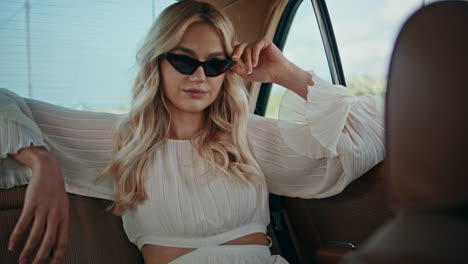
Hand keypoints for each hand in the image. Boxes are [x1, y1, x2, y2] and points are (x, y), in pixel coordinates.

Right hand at [9, 148, 68, 263]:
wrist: (50, 171)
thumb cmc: (56, 193)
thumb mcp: (62, 208)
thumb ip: (59, 225)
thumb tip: (55, 245)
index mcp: (65, 218)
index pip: (63, 242)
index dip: (57, 256)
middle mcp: (56, 215)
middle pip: (49, 241)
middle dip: (40, 258)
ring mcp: (44, 210)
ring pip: (35, 235)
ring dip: (27, 250)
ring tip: (21, 261)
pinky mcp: (32, 204)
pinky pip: (23, 223)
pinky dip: (17, 236)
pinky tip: (12, 245)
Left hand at [230, 38, 290, 82]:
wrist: (277, 74)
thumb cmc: (264, 74)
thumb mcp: (247, 74)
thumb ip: (238, 69)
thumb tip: (228, 64)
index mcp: (246, 54)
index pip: (235, 50)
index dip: (232, 54)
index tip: (229, 60)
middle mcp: (251, 47)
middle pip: (239, 46)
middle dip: (236, 53)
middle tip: (234, 59)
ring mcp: (258, 44)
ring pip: (247, 48)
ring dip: (247, 59)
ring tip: (251, 69)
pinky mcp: (265, 41)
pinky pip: (256, 45)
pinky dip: (254, 55)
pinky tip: (255, 63)